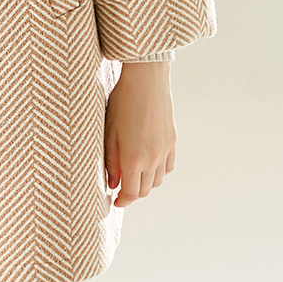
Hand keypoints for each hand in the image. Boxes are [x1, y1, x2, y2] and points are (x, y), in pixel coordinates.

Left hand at [104, 62, 176, 206]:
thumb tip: (113, 183)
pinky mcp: (172, 141)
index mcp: (134, 159)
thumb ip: (111, 161)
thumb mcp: (110, 131)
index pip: (131, 193)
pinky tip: (149, 164)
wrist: (146, 80)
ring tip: (133, 176)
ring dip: (145, 183)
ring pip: (157, 180)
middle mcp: (153, 159)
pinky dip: (158, 172)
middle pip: (145, 190)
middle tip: (120, 188)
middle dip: (132, 193)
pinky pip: (168, 167)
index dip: (122, 201)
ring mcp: (165, 150)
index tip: (115, 201)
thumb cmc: (122, 102)